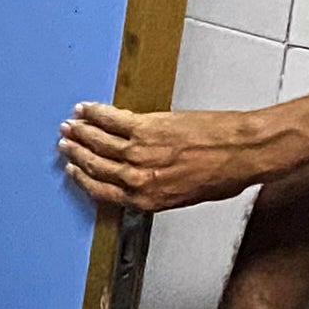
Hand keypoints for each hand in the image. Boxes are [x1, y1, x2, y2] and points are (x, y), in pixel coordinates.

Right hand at [58, 101, 307, 213]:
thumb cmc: (225, 174)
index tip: (73, 170)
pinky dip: (96, 113)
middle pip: (96, 166)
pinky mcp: (147, 127)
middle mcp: (138, 178)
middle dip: (77, 154)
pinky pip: (112, 120)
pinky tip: (87, 109)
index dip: (84, 179)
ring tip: (70, 125)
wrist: (244, 151)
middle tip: (65, 143)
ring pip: (98, 143)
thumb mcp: (188, 195)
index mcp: (147, 199)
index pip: (102, 191)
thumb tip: (144, 181)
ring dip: (81, 133)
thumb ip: (159, 190)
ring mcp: (140, 152)